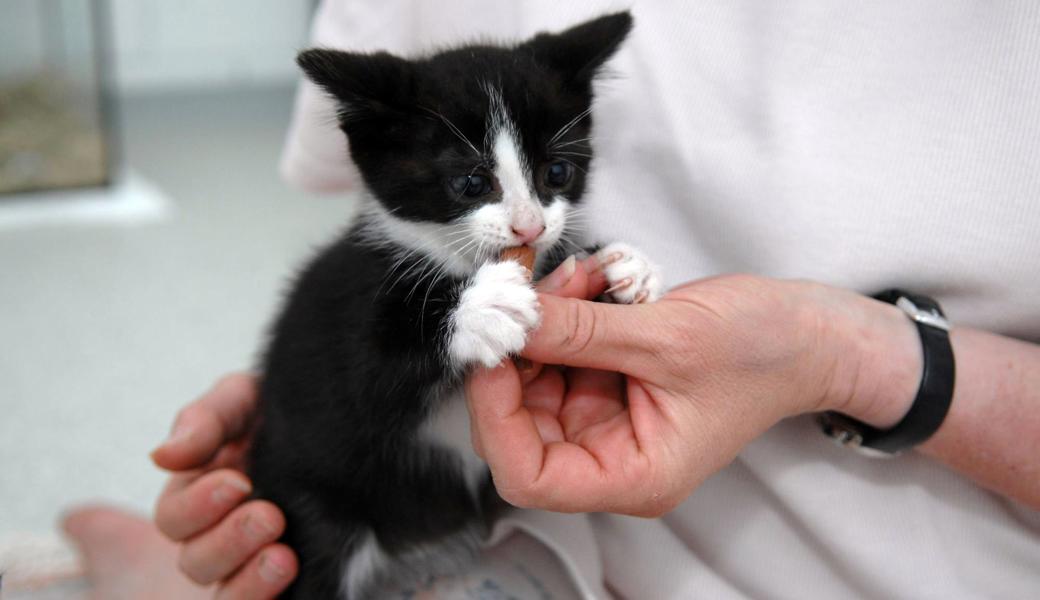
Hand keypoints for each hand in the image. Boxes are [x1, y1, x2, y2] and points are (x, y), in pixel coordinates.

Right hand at [151, 374, 298, 598]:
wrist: (353, 431)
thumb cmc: (285, 414)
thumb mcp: (246, 400)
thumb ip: (206, 419)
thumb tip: (163, 456)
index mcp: (199, 496)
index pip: (174, 519)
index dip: (197, 506)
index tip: (238, 482)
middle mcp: (220, 537)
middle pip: (197, 562)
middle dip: (228, 541)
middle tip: (269, 516)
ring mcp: (253, 567)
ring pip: (228, 596)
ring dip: (250, 582)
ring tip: (285, 558)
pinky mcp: (293, 588)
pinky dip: (269, 598)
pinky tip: (296, 574)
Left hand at [467, 274, 920, 515]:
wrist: (810, 331)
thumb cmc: (765, 353)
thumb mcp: (666, 338)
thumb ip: (578, 330)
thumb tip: (506, 318)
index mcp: (633, 475)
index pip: (526, 473)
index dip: (493, 414)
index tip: (491, 350)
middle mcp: (614, 453)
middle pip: (522, 418)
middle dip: (521, 350)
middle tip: (526, 294)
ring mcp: (610, 415)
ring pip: (538, 374)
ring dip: (547, 319)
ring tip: (578, 276)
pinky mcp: (613, 379)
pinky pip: (565, 349)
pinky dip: (568, 311)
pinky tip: (592, 279)